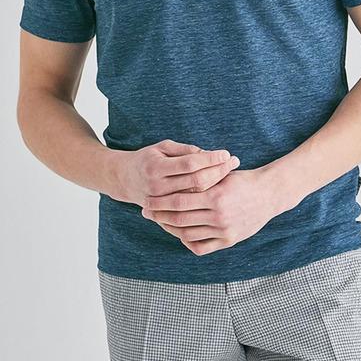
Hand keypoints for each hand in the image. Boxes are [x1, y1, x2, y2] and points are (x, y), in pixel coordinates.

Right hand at [111, 138, 240, 207]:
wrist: (126, 180)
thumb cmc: (149, 159)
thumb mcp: (162, 148)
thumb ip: (184, 151)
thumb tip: (208, 154)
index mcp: (156, 167)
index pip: (190, 163)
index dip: (210, 158)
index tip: (226, 153)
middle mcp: (158, 187)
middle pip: (196, 181)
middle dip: (218, 170)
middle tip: (235, 161)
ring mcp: (161, 203)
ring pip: (196, 196)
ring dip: (216, 184)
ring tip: (231, 173)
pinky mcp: (164, 213)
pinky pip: (190, 209)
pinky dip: (205, 199)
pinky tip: (219, 189)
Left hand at [141, 166, 278, 255]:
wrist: (269, 194)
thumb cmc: (242, 179)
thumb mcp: (221, 175)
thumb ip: (198, 179)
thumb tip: (170, 182)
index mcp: (215, 196)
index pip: (179, 202)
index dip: (160, 202)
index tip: (147, 200)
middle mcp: (219, 216)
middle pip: (179, 219)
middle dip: (159, 215)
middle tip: (146, 211)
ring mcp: (224, 231)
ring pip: (187, 234)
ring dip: (169, 228)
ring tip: (160, 220)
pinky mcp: (229, 241)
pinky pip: (201, 247)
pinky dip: (186, 241)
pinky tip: (179, 232)